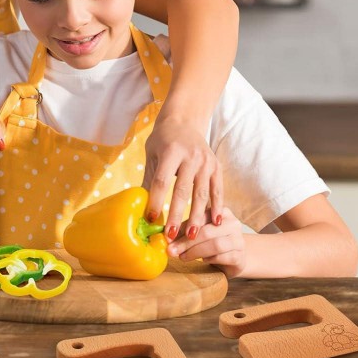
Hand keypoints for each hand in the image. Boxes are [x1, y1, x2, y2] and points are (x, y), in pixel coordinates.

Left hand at [141, 113, 223, 241]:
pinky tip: (214, 222)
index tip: (150, 218)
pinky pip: (217, 190)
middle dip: (175, 214)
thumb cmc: (163, 139)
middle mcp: (191, 156)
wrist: (184, 120)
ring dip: (195, 216)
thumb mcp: (152, 154)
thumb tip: (139, 205)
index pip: (162, 180)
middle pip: (182, 190)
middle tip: (170, 235)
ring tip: (190, 236)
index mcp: (171, 152)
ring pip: (201, 194)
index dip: (155, 200)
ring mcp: (206, 162)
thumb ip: (149, 178)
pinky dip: (216, 206)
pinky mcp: (216, 166)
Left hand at [167, 208, 245, 277]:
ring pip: (215, 245)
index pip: (200, 217)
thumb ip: (186, 230)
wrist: (235, 257)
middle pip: (206, 231)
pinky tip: (202, 260)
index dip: (182, 227)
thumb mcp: (200, 232)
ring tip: (182, 257)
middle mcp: (233, 223)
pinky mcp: (240, 256)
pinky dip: (209, 259)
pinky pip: (223, 257)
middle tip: (171, 250)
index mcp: (221, 211)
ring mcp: (238, 240)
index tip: (168, 237)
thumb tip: (167, 235)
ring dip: (195, 252)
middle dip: (186, 242)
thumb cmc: (213, 241)